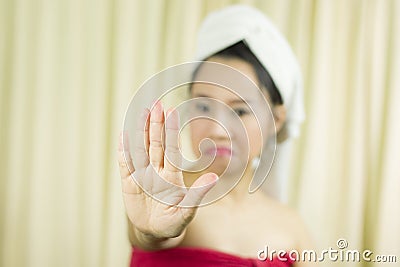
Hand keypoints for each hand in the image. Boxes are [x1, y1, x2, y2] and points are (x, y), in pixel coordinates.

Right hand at [118, 101, 217, 241]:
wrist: (155, 232)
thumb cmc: (174, 221)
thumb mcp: (187, 210)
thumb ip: (198, 193)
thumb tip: (213, 177)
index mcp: (172, 176)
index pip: (171, 149)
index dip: (171, 131)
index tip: (172, 112)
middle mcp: (157, 171)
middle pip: (156, 143)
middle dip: (156, 124)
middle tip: (157, 103)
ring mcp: (142, 175)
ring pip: (141, 149)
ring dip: (141, 131)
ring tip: (143, 111)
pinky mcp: (129, 182)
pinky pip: (124, 164)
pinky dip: (123, 150)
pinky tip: (123, 134)